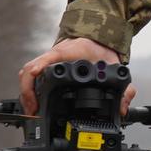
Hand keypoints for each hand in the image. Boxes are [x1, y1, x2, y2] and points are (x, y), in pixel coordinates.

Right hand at [18, 37, 137, 116]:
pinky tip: (32, 105)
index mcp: (70, 53)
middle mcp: (55, 56)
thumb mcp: (114, 67)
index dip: (40, 65)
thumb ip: (124, 88)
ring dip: (26, 91)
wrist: (97, 39)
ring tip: (31, 111)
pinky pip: (30, 76)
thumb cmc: (101, 50)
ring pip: (28, 73)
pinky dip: (28, 90)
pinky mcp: (46, 68)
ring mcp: (48, 61)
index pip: (51, 57)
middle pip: (32, 68)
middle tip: (34, 109)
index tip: (35, 73)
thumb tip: (122, 108)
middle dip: (29, 90)